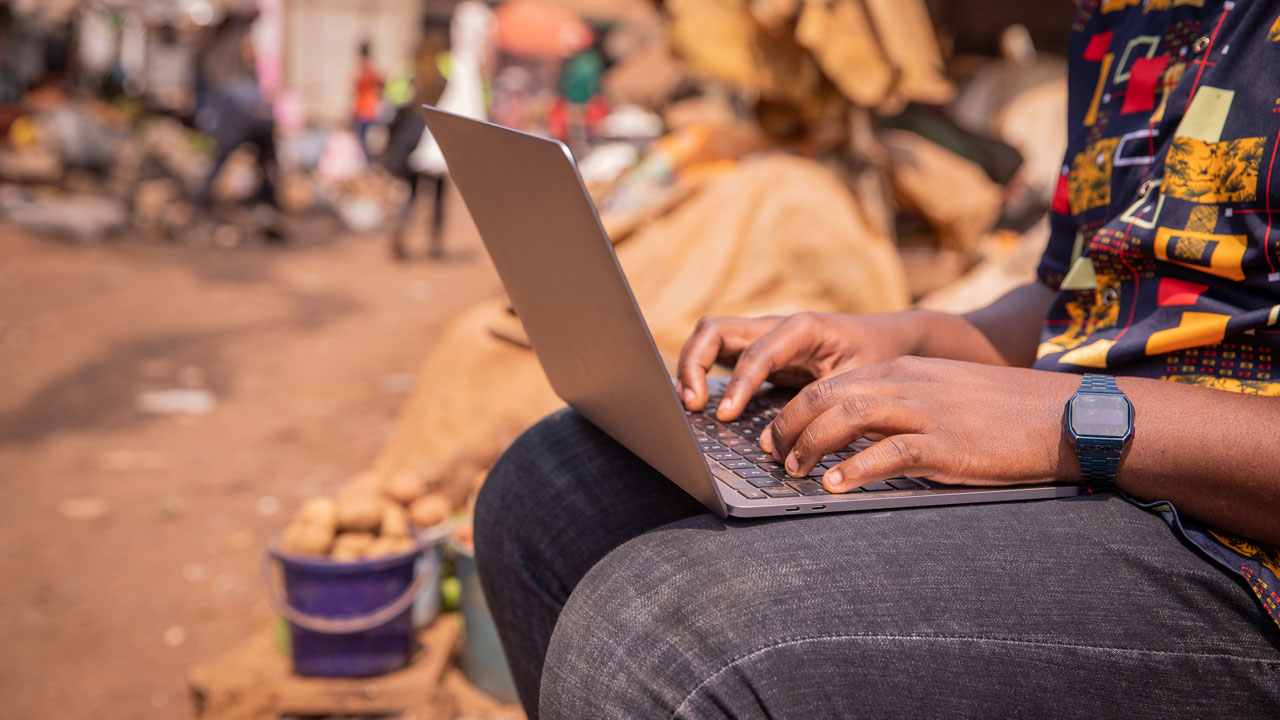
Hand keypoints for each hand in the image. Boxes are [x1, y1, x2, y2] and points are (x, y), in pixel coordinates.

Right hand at [676, 311, 948, 421]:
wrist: (886, 339)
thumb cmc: (873, 358)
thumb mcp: (854, 384)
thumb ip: (814, 409)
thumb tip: (769, 443)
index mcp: (801, 328)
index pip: (756, 353)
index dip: (738, 385)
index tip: (723, 415)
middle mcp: (774, 326)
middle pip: (715, 330)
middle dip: (694, 364)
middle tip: (692, 405)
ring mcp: (762, 336)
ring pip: (710, 337)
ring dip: (692, 366)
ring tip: (690, 405)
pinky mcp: (757, 351)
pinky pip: (719, 354)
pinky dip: (703, 372)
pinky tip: (701, 402)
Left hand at [761, 356, 1082, 491]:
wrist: (1065, 415)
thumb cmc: (1004, 412)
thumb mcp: (943, 392)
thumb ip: (902, 402)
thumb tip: (857, 433)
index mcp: (904, 369)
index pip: (832, 383)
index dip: (795, 410)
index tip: (776, 437)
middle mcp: (909, 383)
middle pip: (828, 395)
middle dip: (791, 426)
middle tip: (774, 457)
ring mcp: (927, 411)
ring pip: (849, 417)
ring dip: (812, 446)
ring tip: (795, 473)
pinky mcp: (948, 443)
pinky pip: (889, 453)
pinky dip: (855, 470)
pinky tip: (835, 486)